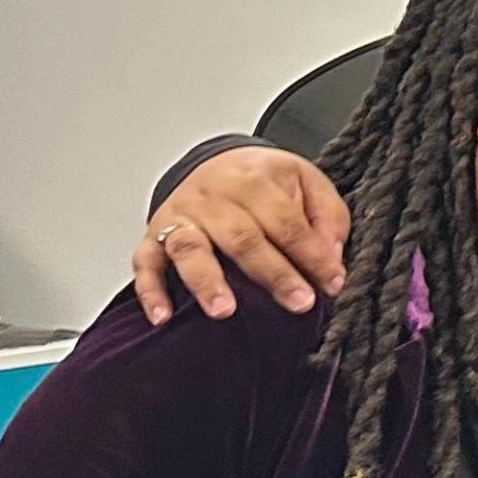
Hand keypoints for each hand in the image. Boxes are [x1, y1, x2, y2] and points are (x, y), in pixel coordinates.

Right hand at [135, 147, 348, 324]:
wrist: (218, 161)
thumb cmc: (266, 180)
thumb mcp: (308, 182)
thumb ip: (326, 217)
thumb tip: (330, 257)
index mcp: (255, 180)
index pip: (287, 222)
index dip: (312, 255)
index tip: (332, 283)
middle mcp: (213, 197)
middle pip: (243, 238)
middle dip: (273, 273)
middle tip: (298, 302)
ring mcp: (181, 216)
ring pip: (190, 248)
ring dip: (206, 281)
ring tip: (224, 311)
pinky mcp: (154, 234)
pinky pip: (145, 262)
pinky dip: (150, 290)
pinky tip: (162, 316)